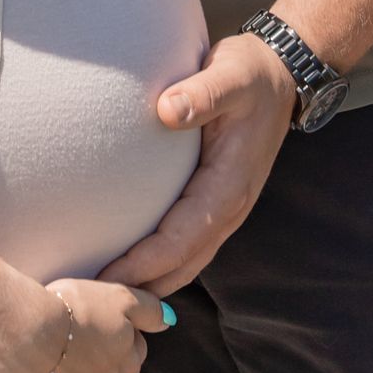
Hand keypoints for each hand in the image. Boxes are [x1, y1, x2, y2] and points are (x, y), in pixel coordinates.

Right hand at [0, 277, 171, 372]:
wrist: (22, 339)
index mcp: (128, 364)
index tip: (95, 325)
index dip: (115, 335)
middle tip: (78, 347)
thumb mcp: (118, 297)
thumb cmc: (68, 312)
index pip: (133, 350)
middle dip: (104, 368)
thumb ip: (149, 309)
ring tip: (63, 372)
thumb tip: (169, 321)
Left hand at [96, 35, 294, 295]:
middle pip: (182, 265)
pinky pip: (185, 245)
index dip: (144, 263)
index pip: (181, 240)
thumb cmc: (251, 73)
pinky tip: (128, 263)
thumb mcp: (231, 75)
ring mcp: (223, 209)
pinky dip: (159, 263)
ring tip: (102, 290)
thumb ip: (201, 93)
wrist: (281, 75)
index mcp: (229, 186)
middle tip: (91, 298)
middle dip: (141, 286)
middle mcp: (228, 208)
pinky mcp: (214, 202)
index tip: (106, 277)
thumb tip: (166, 110)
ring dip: (149, 281)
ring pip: (185, 262)